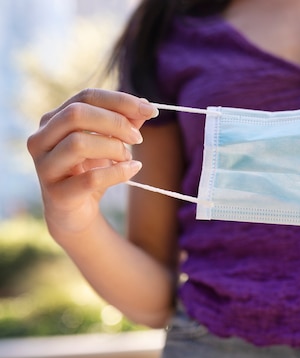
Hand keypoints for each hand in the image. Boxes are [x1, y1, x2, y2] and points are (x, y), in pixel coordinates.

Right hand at [27, 89, 157, 235]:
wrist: (75, 213)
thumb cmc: (90, 171)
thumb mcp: (109, 143)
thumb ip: (124, 124)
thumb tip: (146, 105)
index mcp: (53, 120)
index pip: (86, 96)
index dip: (121, 101)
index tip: (152, 110)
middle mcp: (41, 139)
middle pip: (76, 115)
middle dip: (115, 123)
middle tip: (138, 138)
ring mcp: (45, 167)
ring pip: (78, 144)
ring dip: (114, 148)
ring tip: (128, 157)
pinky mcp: (57, 194)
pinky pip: (90, 178)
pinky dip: (118, 172)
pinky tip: (133, 169)